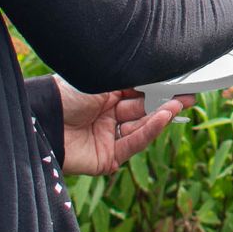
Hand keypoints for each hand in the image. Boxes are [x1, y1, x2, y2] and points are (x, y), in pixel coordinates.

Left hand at [53, 75, 194, 175]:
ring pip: (140, 127)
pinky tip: (162, 117)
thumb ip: (130, 81)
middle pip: (142, 109)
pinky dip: (149, 131)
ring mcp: (107, 137)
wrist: (43, 119)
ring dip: (159, 116)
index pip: (137, 91)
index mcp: (104, 93)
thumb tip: (156, 73)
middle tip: (189, 94)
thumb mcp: (102, 80)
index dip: (157, 88)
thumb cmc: (67, 93)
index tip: (179, 82)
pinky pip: (132, 143)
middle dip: (165, 102)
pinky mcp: (107, 158)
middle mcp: (107, 114)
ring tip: (177, 104)